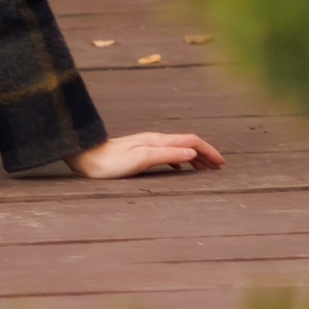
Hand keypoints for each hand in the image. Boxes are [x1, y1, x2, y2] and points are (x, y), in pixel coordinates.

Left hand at [69, 129, 221, 177]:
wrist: (86, 158)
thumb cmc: (110, 162)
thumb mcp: (140, 159)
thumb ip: (166, 154)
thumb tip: (192, 152)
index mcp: (158, 141)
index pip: (191, 141)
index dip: (209, 151)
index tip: (222, 163)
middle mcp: (155, 140)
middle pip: (188, 143)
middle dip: (206, 154)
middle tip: (219, 168)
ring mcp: (148, 145)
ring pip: (179, 148)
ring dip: (195, 157)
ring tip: (206, 169)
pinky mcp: (140, 152)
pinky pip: (169, 153)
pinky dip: (181, 160)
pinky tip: (181, 168)